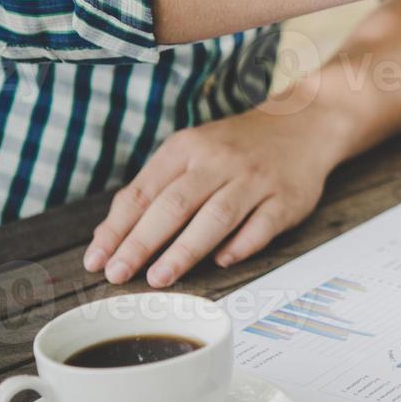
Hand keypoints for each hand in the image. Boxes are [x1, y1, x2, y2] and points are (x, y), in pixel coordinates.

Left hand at [82, 108, 337, 286]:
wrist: (303, 123)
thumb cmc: (237, 146)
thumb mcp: (191, 151)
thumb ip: (154, 188)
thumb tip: (111, 234)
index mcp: (188, 148)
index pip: (144, 191)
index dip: (117, 228)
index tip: (97, 259)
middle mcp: (220, 161)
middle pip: (175, 205)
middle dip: (142, 243)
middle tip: (119, 274)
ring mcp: (255, 179)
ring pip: (216, 216)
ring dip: (185, 250)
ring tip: (160, 278)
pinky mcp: (286, 198)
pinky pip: (262, 225)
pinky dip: (241, 245)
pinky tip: (223, 262)